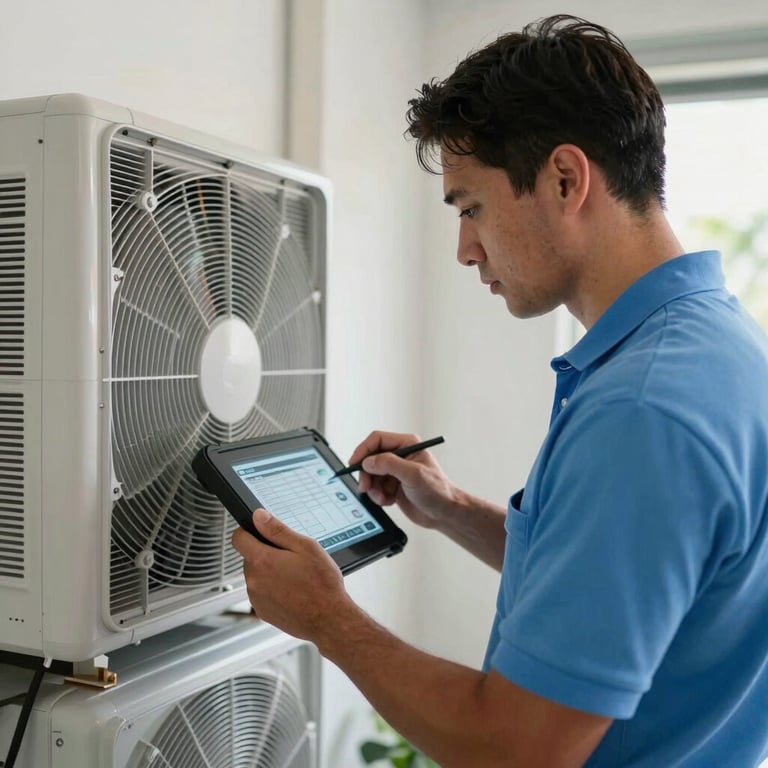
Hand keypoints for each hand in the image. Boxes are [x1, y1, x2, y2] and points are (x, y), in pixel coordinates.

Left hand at [231, 509, 353, 642]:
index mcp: (262, 561)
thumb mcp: (306, 547)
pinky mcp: (262, 612)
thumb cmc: (322, 584)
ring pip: (256, 575)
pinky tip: (292, 591)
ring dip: (269, 573)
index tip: (260, 533)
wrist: (329, 619)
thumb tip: (259, 517)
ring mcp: (256, 599)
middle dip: (266, 553)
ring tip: (295, 577)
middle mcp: (254, 580)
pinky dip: (273, 590)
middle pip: (249, 557)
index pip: (238, 538)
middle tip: (291, 558)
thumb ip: (278, 530)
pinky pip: (262, 593)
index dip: (248, 531)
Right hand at [348, 430, 459, 529]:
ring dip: (373, 488)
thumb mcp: (413, 474)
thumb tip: (368, 461)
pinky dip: (378, 496)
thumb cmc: (438, 491)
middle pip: (370, 458)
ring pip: (371, 475)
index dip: (363, 450)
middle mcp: (400, 455)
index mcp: (407, 444)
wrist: (444, 513)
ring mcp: (395, 471)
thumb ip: (389, 464)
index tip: (354, 463)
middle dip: (366, 474)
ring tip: (383, 497)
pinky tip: (389, 501)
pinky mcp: (392, 486)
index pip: (377, 440)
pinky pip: (375, 488)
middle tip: (365, 487)